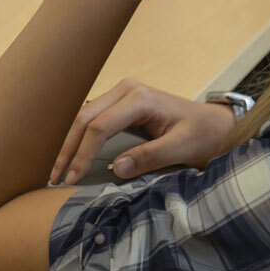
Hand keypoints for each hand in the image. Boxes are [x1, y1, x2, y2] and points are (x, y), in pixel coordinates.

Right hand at [50, 79, 235, 184]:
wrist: (214, 123)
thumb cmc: (201, 134)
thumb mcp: (181, 148)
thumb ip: (149, 157)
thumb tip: (117, 169)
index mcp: (139, 98)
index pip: (100, 126)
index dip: (82, 154)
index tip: (71, 180)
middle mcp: (127, 90)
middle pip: (85, 117)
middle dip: (68, 148)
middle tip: (55, 177)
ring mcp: (123, 94)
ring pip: (85, 116)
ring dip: (70, 142)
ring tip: (58, 169)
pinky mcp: (122, 103)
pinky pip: (94, 118)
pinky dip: (80, 137)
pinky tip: (72, 156)